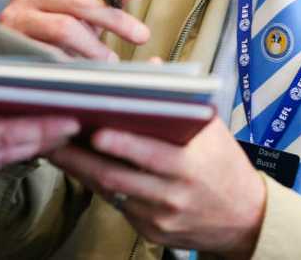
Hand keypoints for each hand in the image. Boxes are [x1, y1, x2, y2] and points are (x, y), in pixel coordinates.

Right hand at [0, 0, 148, 59]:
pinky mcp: (11, 45)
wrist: (9, 49)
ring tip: (112, 59)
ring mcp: (17, 18)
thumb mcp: (73, 9)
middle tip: (141, 36)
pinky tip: (89, 70)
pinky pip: (49, 54)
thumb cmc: (52, 26)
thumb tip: (134, 16)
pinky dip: (73, 62)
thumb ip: (99, 4)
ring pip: (65, 27)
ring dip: (95, 46)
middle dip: (116, 19)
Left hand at [50, 118, 265, 257]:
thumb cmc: (226, 166)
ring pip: (112, 192)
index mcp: (193, 164)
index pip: (151, 154)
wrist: (245, 218)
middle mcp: (175, 194)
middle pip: (118, 176)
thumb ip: (183, 100)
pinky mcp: (151, 232)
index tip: (96, 131)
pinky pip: (119, 207)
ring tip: (57, 150)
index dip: (122, 144)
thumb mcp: (214, 130)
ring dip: (82, 170)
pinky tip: (83, 170)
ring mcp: (160, 218)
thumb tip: (153, 67)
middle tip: (55, 138)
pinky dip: (99, 187)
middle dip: (82, 157)